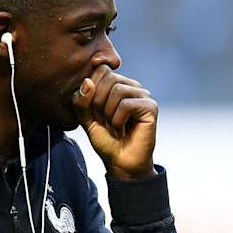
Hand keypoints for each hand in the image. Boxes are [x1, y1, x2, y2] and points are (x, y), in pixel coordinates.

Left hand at [72, 65, 157, 180]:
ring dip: (109, 114)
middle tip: (104, 122)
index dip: (92, 92)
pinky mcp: (150, 107)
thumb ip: (81, 101)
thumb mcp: (86, 119)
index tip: (95, 113)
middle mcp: (131, 86)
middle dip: (99, 103)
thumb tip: (88, 81)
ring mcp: (142, 95)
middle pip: (109, 78)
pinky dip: (118, 121)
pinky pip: (127, 104)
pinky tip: (121, 131)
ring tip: (113, 127)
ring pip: (118, 90)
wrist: (120, 162)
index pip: (101, 70)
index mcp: (116, 84)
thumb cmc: (106, 139)